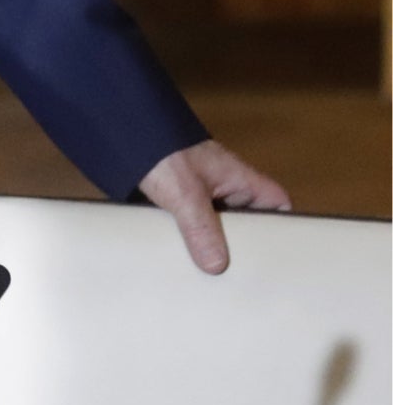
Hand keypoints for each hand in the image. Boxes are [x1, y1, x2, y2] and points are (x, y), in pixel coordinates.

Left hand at [139, 138, 290, 273]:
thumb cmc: (160, 151)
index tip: (279, 255)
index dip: (284, 226)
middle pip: (248, 221)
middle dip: (243, 246)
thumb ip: (201, 230)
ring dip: (211, 245)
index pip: (278, 203)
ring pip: (217, 226)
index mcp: (240, 179)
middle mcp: (225, 186)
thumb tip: (216, 266)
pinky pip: (191, 224)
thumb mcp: (185, 194)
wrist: (120, 126)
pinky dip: (188, 239)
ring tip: (210, 278)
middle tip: (240, 277)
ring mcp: (200, 192)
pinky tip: (182, 262)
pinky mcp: (176, 198)